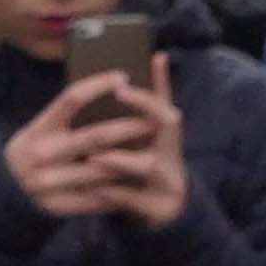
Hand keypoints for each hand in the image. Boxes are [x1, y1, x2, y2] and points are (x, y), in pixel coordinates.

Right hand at [3, 73, 166, 218]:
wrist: (5, 191)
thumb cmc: (35, 151)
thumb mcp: (39, 130)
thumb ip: (65, 117)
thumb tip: (107, 91)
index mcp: (39, 128)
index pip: (71, 99)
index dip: (98, 85)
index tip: (123, 76)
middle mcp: (43, 153)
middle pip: (95, 136)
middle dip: (129, 128)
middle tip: (154, 121)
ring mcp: (49, 181)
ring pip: (102, 170)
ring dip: (131, 162)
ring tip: (154, 153)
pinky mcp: (59, 205)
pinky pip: (98, 197)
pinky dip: (119, 189)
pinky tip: (137, 181)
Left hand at [84, 56, 187, 229]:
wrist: (169, 209)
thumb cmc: (153, 162)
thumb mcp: (156, 133)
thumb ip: (153, 100)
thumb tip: (157, 56)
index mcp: (168, 134)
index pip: (164, 102)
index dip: (151, 86)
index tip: (126, 78)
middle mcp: (173, 152)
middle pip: (169, 123)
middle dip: (145, 107)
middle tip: (119, 93)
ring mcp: (168, 179)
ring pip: (149, 164)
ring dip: (120, 157)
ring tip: (94, 155)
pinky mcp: (157, 205)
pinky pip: (133, 198)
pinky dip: (112, 193)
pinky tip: (92, 187)